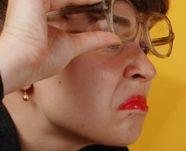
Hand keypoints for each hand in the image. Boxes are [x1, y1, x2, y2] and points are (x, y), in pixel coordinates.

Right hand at [0, 0, 120, 94]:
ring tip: (103, 3)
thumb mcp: (72, 46)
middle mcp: (32, 4)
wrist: (24, 62)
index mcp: (37, 14)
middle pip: (66, 2)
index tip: (104, 16)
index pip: (65, 7)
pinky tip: (96, 1)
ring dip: (85, 1)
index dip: (85, 10)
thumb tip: (114, 39)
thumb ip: (92, 39)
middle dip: (86, 4)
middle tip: (106, 7)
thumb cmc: (40, 59)